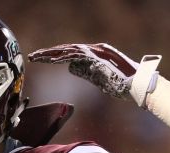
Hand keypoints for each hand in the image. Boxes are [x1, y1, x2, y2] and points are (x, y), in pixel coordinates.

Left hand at [28, 43, 159, 105]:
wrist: (136, 86)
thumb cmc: (121, 85)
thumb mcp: (98, 78)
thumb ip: (85, 71)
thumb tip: (71, 68)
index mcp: (93, 54)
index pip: (70, 53)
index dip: (54, 56)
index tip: (41, 59)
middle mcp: (94, 50)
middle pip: (66, 49)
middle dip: (48, 53)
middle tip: (32, 57)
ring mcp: (96, 52)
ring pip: (68, 50)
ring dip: (51, 54)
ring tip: (37, 58)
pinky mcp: (98, 57)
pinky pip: (76, 55)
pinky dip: (63, 57)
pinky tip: (51, 61)